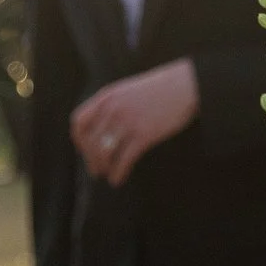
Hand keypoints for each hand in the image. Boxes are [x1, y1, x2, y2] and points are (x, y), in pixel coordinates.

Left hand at [71, 58, 198, 183]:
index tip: (84, 150)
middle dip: (90, 159)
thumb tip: (105, 126)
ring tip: (107, 175)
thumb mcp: (129, 90)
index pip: (79, 122)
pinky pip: (123, 159)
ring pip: (103, 152)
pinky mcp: (144, 135)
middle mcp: (113, 109)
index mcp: (107, 97)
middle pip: (90, 141)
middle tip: (95, 170)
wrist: (186, 85)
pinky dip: (118, 173)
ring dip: (103, 167)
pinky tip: (118, 180)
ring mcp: (128, 122)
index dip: (79, 140)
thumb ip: (114, 104)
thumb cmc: (161, 89)